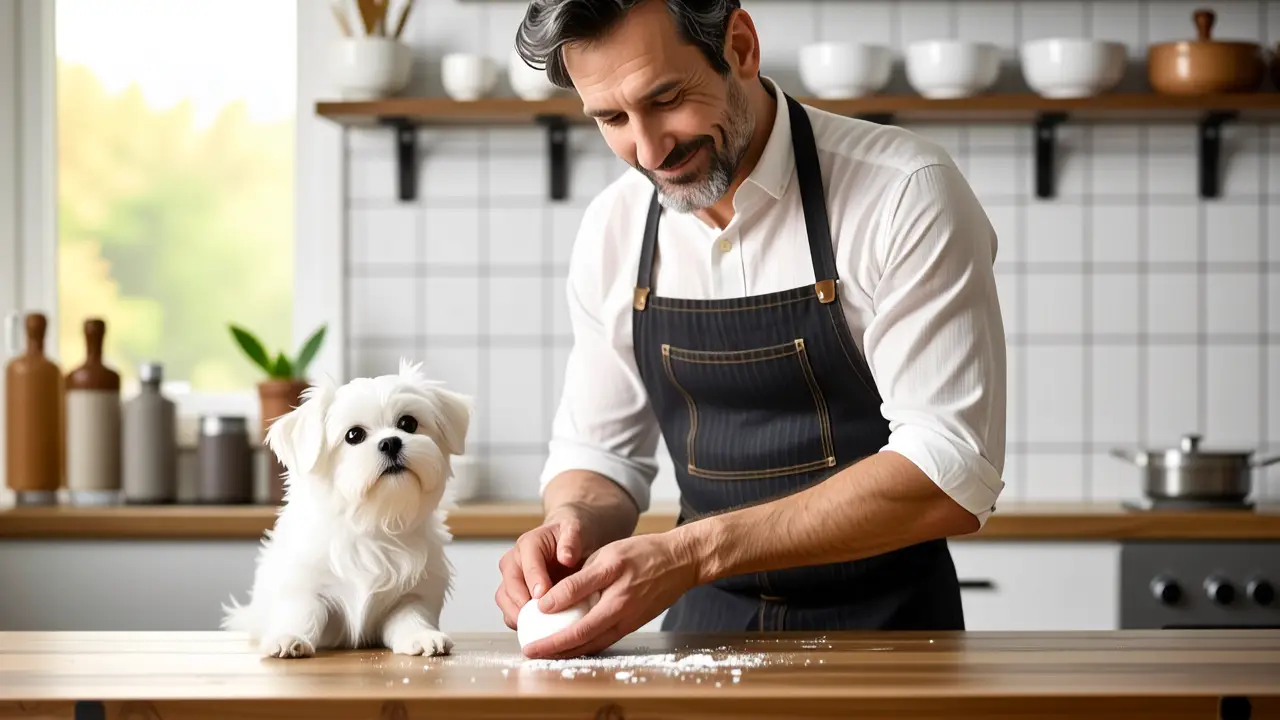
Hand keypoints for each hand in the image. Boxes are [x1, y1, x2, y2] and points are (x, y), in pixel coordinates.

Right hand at [495, 509, 607, 629]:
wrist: (567, 544)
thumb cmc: (570, 537)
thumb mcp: (575, 530)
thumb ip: (571, 540)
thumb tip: (566, 557)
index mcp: (528, 544)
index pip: (527, 564)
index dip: (534, 581)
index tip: (542, 595)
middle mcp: (514, 561)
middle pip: (509, 585)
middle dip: (521, 603)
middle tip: (537, 618)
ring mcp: (511, 580)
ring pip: (504, 600)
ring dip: (516, 615)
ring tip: (534, 629)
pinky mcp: (513, 595)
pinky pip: (510, 611)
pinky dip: (520, 623)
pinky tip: (535, 632)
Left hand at [520, 530, 698, 658]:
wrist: (681, 561)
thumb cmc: (644, 553)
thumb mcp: (608, 557)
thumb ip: (579, 581)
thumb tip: (549, 601)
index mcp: (614, 595)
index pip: (576, 621)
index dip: (552, 631)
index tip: (532, 634)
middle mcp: (621, 614)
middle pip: (583, 640)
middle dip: (554, 650)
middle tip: (531, 652)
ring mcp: (628, 622)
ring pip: (593, 644)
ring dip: (568, 651)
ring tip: (546, 652)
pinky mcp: (632, 624)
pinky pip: (605, 639)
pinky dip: (586, 645)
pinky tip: (572, 643)